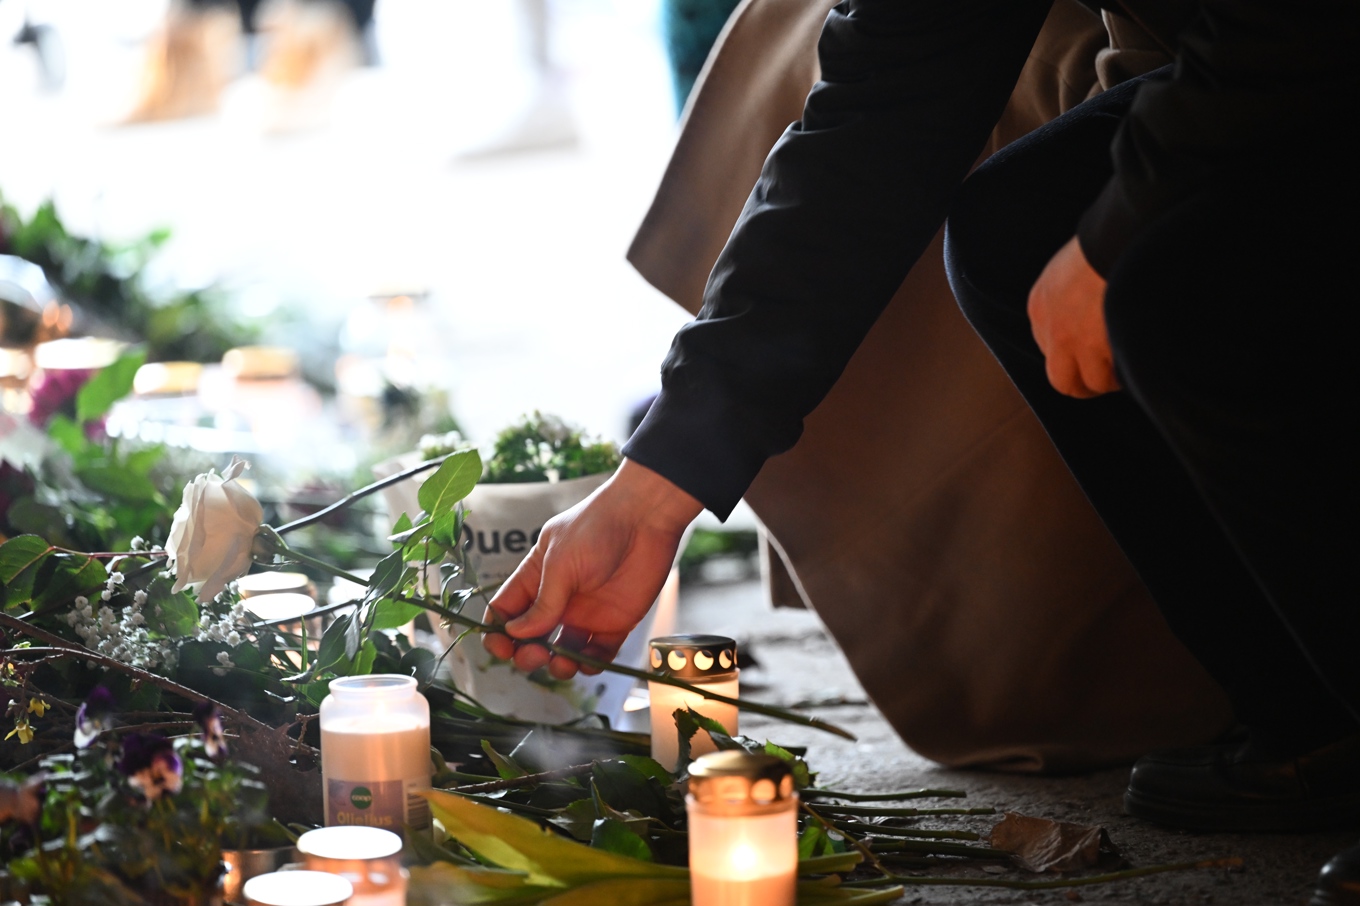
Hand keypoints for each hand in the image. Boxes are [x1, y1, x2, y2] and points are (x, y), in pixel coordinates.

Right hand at [483, 459, 702, 679]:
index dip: (498, 634)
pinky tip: (588, 663)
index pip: (506, 613)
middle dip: (526, 654)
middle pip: (531, 639)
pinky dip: (590, 666)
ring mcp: (585, 614)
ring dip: (557, 667)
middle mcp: (557, 600)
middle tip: (536, 654)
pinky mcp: (615, 623)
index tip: (501, 647)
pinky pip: (598, 654)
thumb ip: (541, 602)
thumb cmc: (596, 528)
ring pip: (563, 653)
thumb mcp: (560, 562)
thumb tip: (514, 633)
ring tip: (562, 663)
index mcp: (535, 579)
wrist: (645, 518)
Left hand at [1028, 236, 1119, 397]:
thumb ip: (1069, 295)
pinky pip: (1114, 377)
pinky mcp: (1099, 346)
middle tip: (1110, 378)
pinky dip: (1128, 374)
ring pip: (1090, 384)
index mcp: (1040, 307)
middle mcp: (1051, 330)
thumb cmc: (1105, 244)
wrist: (1119, 235)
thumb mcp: (1069, 268)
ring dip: (1112, 380)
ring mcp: (1074, 342)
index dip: (1076, 356)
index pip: (1050, 350)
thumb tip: (1087, 315)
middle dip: (1087, 384)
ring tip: (1132, 367)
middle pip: (1062, 381)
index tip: (1095, 353)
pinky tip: (1141, 360)